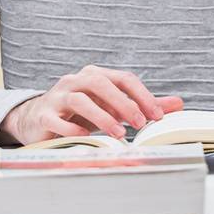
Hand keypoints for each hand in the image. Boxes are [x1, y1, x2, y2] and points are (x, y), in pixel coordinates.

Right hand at [0, 65, 183, 145]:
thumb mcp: (111, 106)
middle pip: (102, 84)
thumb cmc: (79, 113)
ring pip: (81, 100)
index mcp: (95, 76)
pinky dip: (74, 129)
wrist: (37, 119)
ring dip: (103, 117)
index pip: (123, 78)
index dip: (142, 95)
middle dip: (124, 103)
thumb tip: (176, 104)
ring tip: (119, 134)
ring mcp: (58, 96)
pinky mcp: (44, 115)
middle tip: (141, 123)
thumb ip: (141, 105)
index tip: (157, 116)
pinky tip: (87, 138)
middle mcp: (76, 81)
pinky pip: (58, 119)